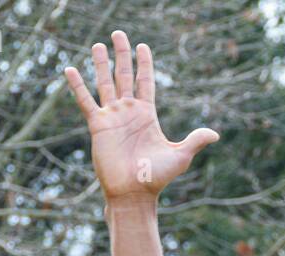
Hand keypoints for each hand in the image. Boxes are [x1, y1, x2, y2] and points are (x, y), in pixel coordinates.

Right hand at [63, 31, 218, 203]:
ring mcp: (112, 117)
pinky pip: (85, 101)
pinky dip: (77, 86)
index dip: (144, 64)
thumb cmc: (156, 177)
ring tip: (97, 44)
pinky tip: (70, 70)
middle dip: (122, 55)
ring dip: (101, 64)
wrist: (134, 193)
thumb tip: (215, 134)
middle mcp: (128, 112)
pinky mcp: (97, 126)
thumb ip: (195, 141)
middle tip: (119, 34)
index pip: (145, 82)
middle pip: (124, 76)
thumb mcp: (180, 156)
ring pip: (104, 84)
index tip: (142, 46)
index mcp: (147, 115)